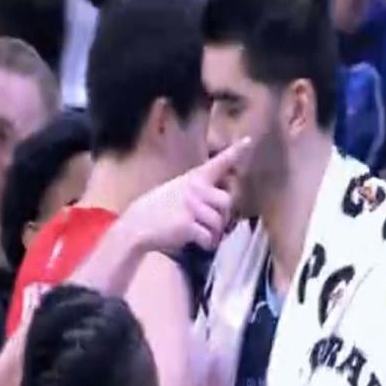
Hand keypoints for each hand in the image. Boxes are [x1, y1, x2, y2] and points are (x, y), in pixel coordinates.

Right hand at [122, 136, 252, 253]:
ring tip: (204, 235)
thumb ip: (199, 190)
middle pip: (227, 201)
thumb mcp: (177, 189)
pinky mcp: (187, 224)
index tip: (249, 141)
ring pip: (220, 222)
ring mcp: (191, 206)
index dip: (235, 152)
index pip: (218, 163)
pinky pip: (210, 237)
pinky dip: (208, 244)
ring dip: (215, 233)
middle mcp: (194, 188)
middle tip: (214, 224)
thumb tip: (224, 201)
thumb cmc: (158, 209)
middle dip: (224, 216)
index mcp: (193, 178)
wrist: (136, 224)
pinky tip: (200, 244)